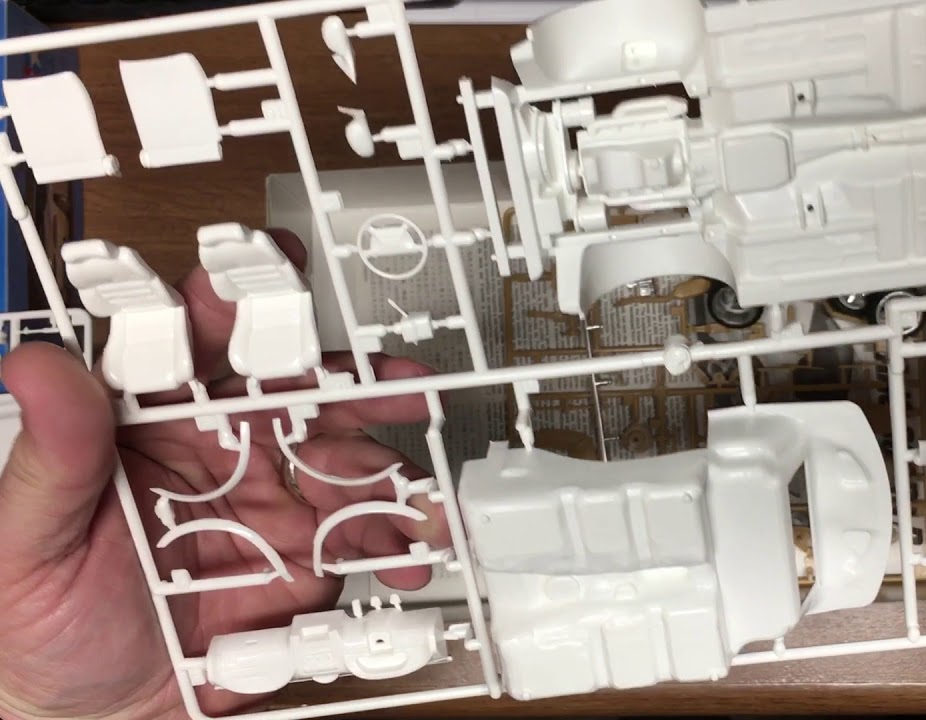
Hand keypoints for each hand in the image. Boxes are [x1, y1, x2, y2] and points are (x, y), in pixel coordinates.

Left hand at [0, 231, 447, 719]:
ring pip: (349, 453)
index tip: (268, 269)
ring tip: (410, 499)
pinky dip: (398, 536)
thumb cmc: (42, 626)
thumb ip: (53, 456)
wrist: (98, 715)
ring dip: (388, 467)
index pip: (194, 341)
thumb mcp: (28, 541)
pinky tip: (402, 551)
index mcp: (149, 421)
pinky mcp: (309, 550)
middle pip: (297, 386)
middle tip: (397, 383)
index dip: (234, 298)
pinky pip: (366, 528)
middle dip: (354, 377)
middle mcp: (221, 445)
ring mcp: (274, 496)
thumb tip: (38, 363)